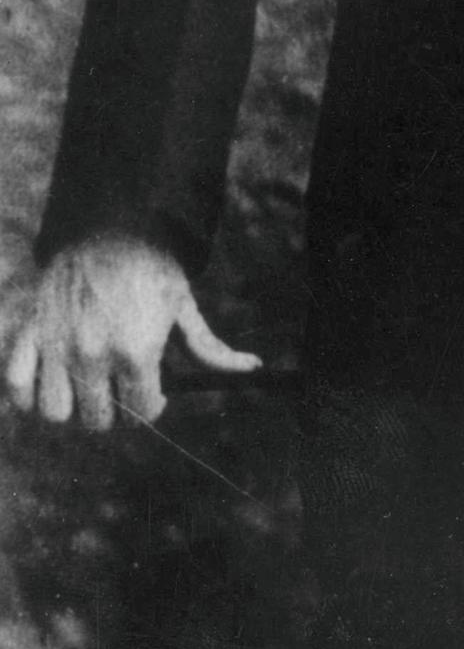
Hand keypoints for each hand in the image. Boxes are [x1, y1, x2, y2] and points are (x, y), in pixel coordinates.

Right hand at [4, 236, 258, 431]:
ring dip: (71, 407)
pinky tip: (46, 382)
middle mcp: (93, 355)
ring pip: (56, 413)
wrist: (109, 229)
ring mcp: (57, 346)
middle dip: (113, 410)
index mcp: (136, 351)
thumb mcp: (184, 306)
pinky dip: (26, 394)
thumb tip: (254, 367)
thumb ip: (211, 348)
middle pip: (99, 420)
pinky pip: (17, 387)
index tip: (150, 392)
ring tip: (84, 387)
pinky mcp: (29, 334)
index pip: (142, 413)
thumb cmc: (152, 269)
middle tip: (117, 389)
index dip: (151, 405)